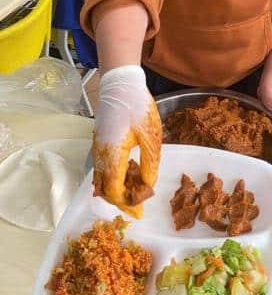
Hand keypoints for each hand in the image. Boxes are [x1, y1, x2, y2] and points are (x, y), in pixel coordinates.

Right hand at [93, 65, 161, 217]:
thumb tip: (148, 186)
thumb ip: (150, 164)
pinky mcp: (99, 142)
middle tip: (140, 205)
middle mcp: (100, 155)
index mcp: (112, 155)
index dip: (127, 204)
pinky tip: (131, 173)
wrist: (120, 83)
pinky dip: (114, 177)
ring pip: (102, 180)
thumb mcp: (151, 136)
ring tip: (138, 189)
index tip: (141, 211)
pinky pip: (102, 168)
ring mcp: (97, 148)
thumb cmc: (138, 106)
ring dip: (118, 189)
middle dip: (122, 200)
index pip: (114, 191)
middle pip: (105, 189)